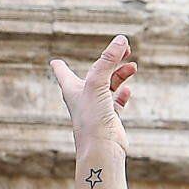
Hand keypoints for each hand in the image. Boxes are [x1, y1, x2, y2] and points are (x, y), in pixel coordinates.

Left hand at [47, 33, 136, 158]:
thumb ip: (108, 60)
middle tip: (124, 49)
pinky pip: (116, 102)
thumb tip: (121, 39)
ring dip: (120, 74)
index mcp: (72, 88)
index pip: (62, 72)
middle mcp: (82, 98)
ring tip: (133, 66)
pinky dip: (122, 94)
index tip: (54, 61)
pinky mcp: (109, 119)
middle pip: (94, 73)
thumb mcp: (98, 82)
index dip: (59, 65)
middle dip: (109, 60)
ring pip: (108, 85)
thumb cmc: (92, 117)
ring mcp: (96, 108)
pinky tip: (128, 90)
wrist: (101, 149)